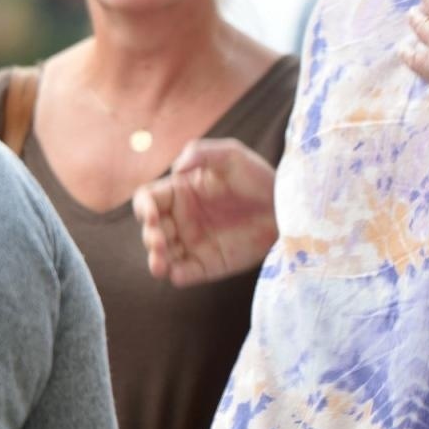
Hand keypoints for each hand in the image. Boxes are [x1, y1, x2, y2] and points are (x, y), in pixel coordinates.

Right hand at [134, 139, 278, 286]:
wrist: (285, 207)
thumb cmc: (258, 176)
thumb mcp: (231, 155)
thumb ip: (200, 152)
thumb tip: (175, 169)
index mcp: (179, 192)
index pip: (147, 200)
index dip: (143, 208)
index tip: (153, 215)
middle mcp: (181, 219)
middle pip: (150, 231)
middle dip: (149, 237)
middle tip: (159, 241)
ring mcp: (193, 243)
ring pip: (162, 256)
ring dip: (155, 260)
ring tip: (160, 264)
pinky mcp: (208, 264)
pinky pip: (184, 274)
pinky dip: (176, 275)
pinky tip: (177, 273)